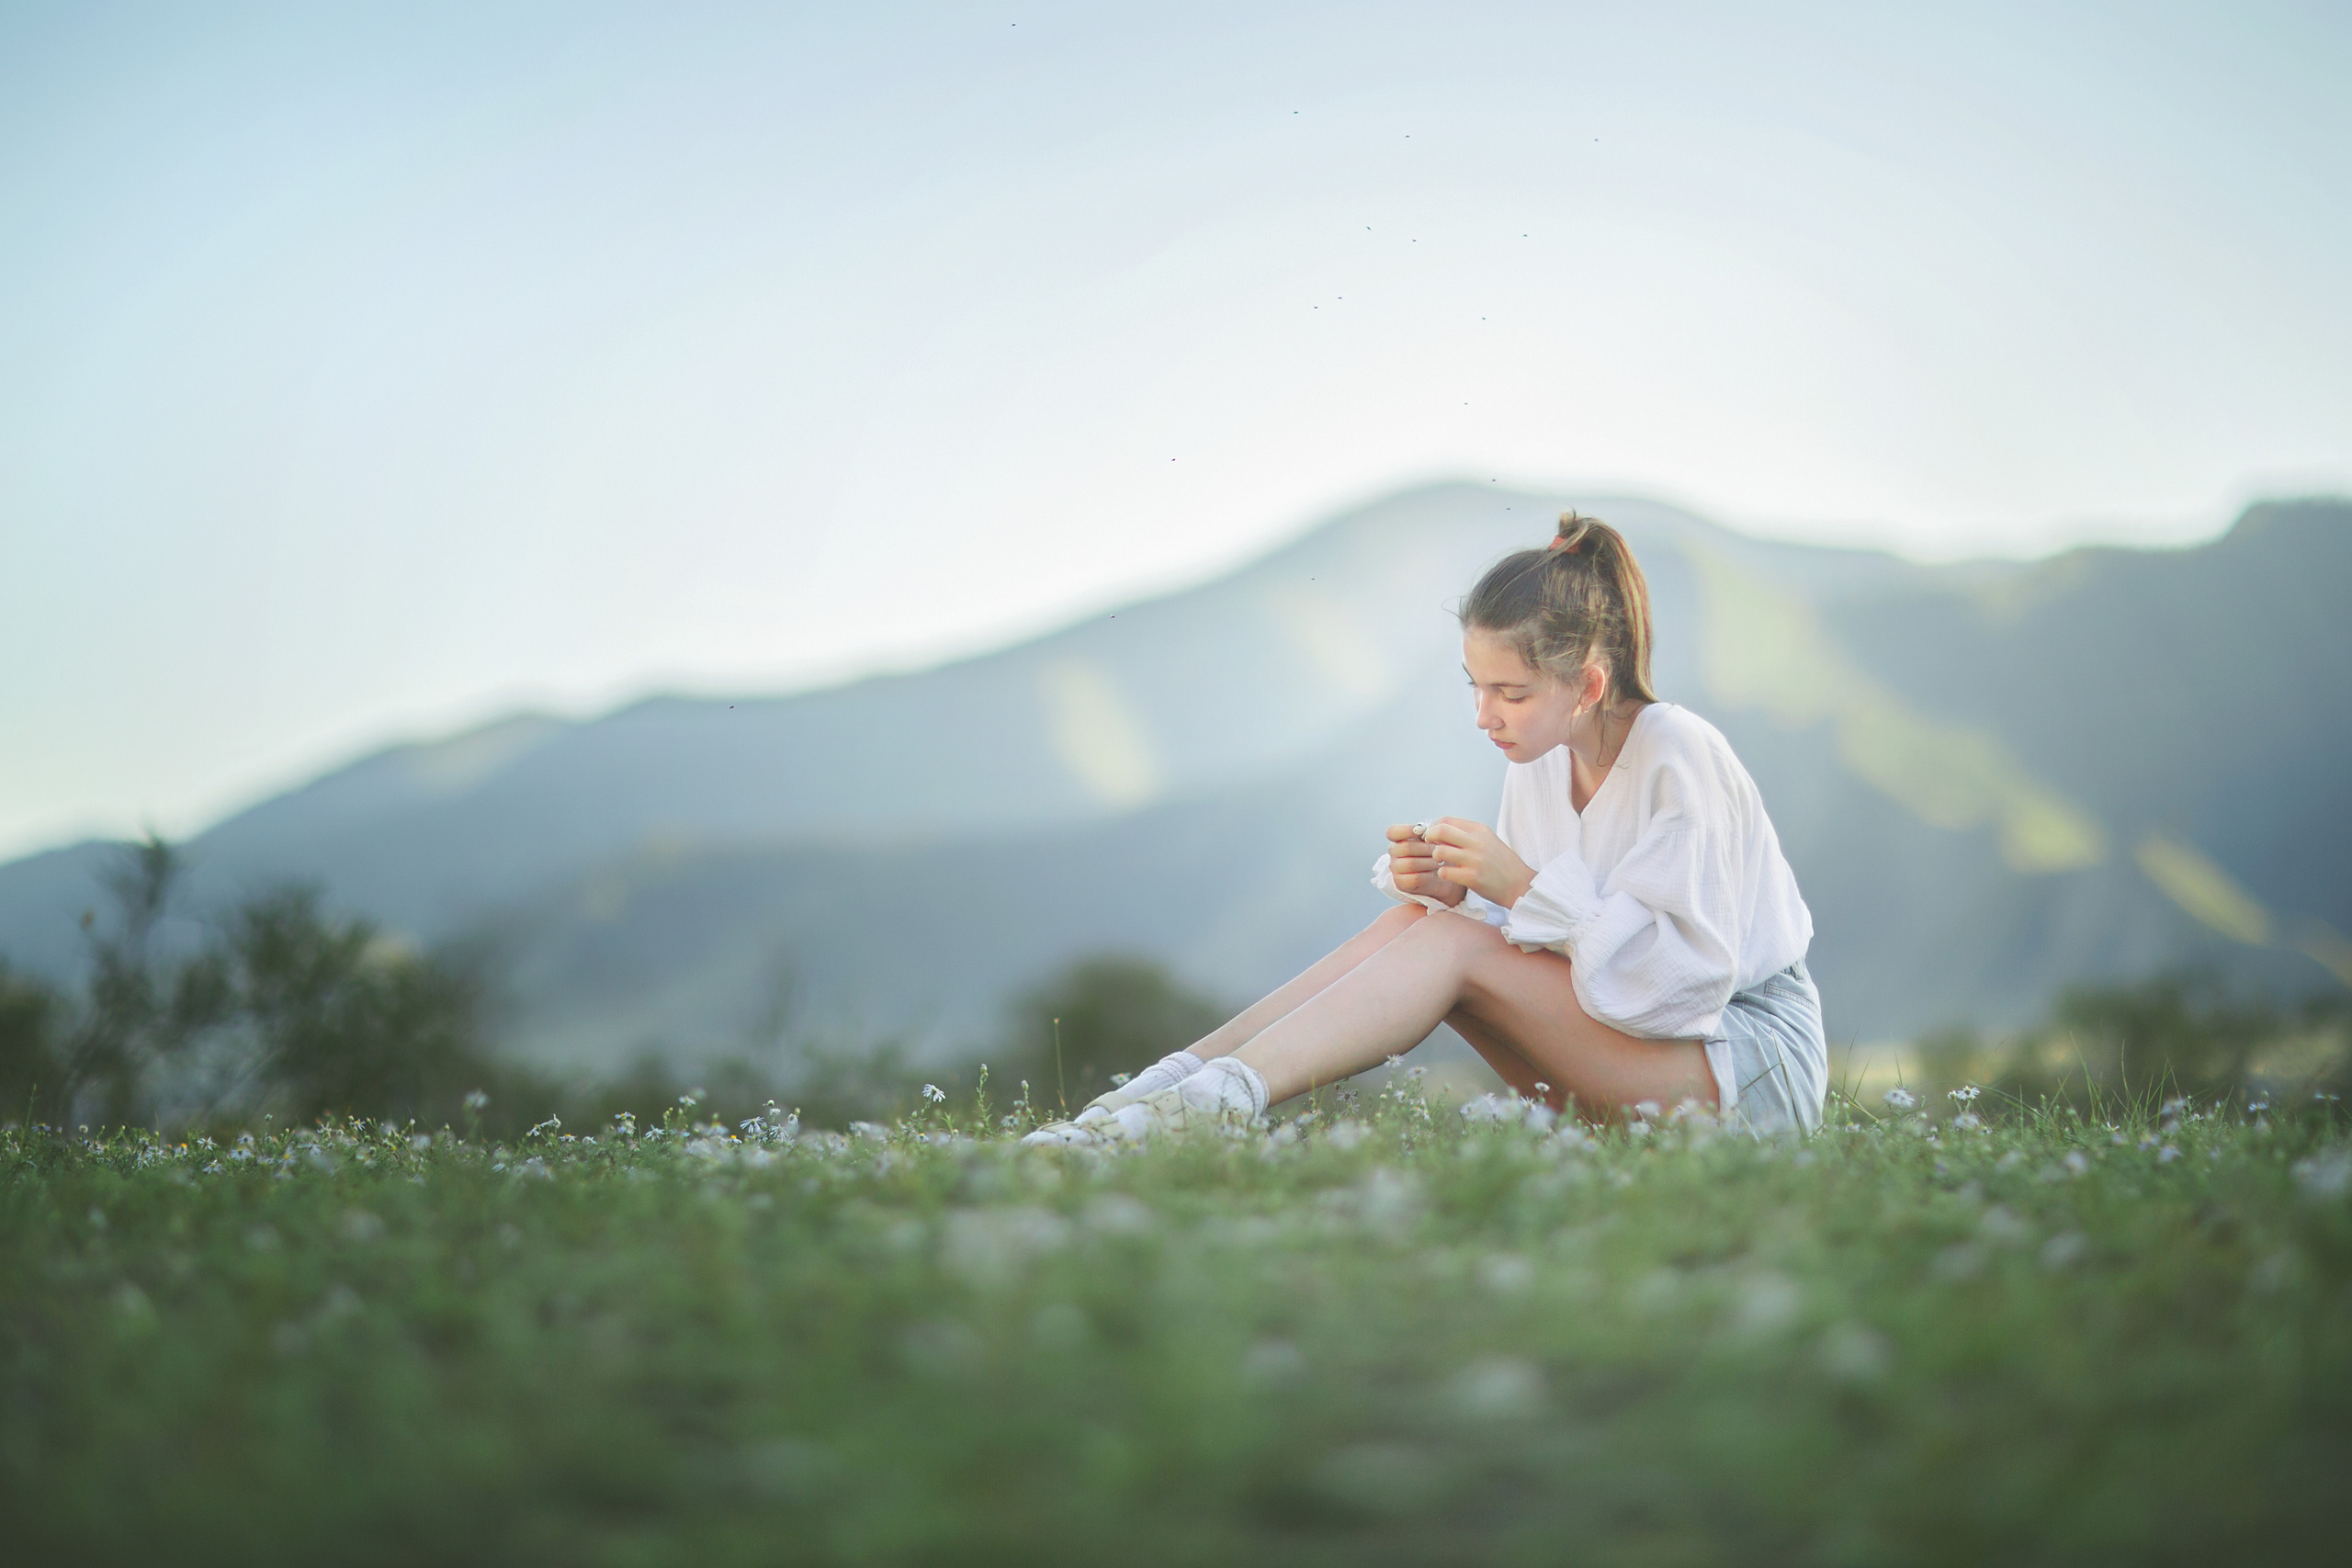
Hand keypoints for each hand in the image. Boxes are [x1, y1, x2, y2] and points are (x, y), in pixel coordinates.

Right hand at [1384, 823, 1464, 905]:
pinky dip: (1426, 875)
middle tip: (1438, 851)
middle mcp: (1393, 853)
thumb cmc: (1434, 853)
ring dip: (1429, 863)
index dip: (1406, 830)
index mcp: (1398, 839)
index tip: (1422, 832)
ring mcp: (1395, 868)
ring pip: (1410, 864)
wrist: (1440, 875)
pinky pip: (1414, 878)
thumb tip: (1427, 830)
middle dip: (1426, 849)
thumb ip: (1427, 833)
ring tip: (1439, 862)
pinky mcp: (1401, 883)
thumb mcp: (1431, 840)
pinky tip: (1433, 873)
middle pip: (1406, 848)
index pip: (1392, 832)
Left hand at [1419, 818, 1535, 907]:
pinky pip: (1445, 872)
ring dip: (1436, 858)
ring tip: (1443, 863)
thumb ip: (1466, 835)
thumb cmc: (1501, 864)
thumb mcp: (1488, 840)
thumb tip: (1439, 831)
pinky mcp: (1472, 877)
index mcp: (1479, 830)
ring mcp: (1475, 860)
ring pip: (1440, 851)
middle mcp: (1477, 842)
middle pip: (1440, 831)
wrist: (1520, 884)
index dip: (1433, 828)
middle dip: (1429, 838)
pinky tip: (1450, 875)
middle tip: (1431, 847)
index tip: (1433, 837)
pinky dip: (1443, 874)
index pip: (1446, 820)